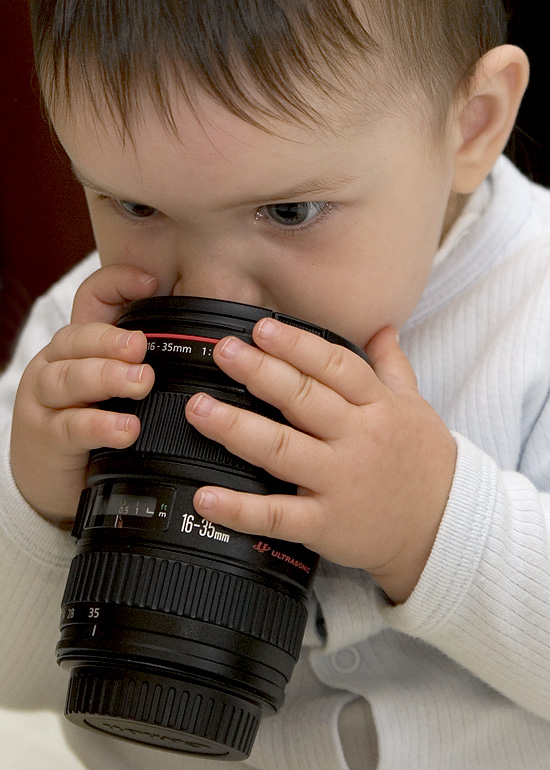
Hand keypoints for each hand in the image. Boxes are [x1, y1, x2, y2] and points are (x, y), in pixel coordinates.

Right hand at [10, 265, 157, 522]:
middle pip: (76, 338)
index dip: (117, 284)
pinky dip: (99, 425)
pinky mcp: (46, 438)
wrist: (54, 479)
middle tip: (142, 348)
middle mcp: (57, 364)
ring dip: (106, 378)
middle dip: (112, 341)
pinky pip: (70, 427)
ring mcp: (46, 401)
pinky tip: (125, 428)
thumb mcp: (118, 384)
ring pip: (69, 379)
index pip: (91, 299)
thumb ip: (147, 358)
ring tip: (141, 384)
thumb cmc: (94, 422)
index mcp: (80, 344)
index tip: (152, 284)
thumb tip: (199, 333)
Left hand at [186, 319, 456, 602]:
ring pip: (282, 450)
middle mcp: (357, 441)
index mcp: (378, 408)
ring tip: (199, 409)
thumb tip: (382, 328)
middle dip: (261, 373)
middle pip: (304, 400)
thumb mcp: (416, 409)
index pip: (335, 367)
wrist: (443, 528)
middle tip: (224, 351)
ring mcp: (339, 483)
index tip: (263, 328)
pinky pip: (278, 516)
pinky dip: (240, 509)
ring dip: (236, 428)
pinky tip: (206, 496)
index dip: (298, 345)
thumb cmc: (424, 464)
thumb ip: (393, 367)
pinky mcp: (325, 525)